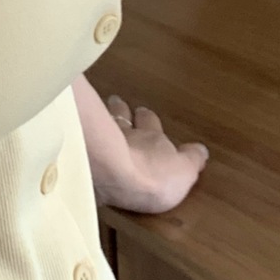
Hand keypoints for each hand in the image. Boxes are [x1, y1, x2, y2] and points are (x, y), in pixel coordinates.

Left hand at [95, 93, 208, 212]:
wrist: (118, 178)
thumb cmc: (154, 176)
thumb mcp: (184, 172)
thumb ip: (191, 160)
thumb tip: (202, 150)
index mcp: (153, 139)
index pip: (151, 123)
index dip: (147, 118)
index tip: (143, 111)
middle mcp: (128, 134)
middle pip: (125, 117)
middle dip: (124, 110)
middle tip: (119, 102)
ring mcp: (104, 139)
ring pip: (104, 119)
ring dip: (105, 113)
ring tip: (102, 106)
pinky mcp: (86, 148)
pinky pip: (85, 130)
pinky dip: (83, 127)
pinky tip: (78, 126)